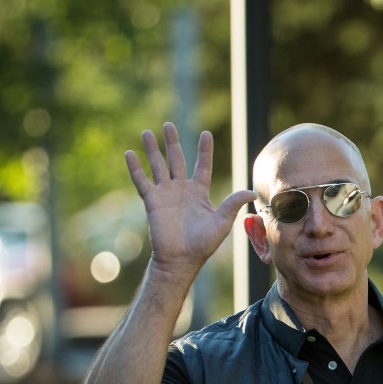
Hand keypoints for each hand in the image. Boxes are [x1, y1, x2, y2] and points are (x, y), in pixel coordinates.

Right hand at [126, 122, 256, 278]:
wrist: (181, 259)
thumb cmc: (203, 244)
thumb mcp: (222, 221)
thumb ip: (233, 203)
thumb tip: (253, 191)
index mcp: (199, 192)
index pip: (202, 166)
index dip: (204, 150)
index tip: (206, 133)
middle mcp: (181, 190)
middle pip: (176, 160)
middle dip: (172, 142)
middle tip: (168, 124)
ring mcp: (165, 194)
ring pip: (158, 166)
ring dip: (152, 149)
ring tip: (146, 132)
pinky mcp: (152, 201)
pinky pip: (142, 181)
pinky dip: (136, 168)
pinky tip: (130, 153)